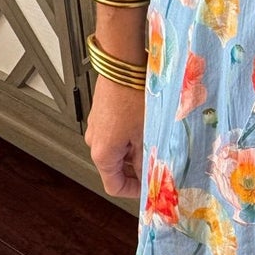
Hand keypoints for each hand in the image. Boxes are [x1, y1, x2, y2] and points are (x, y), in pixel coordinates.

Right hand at [85, 75, 147, 197]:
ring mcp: (97, 126)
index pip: (114, 186)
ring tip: (156, 141)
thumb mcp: (145, 134)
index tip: (151, 186)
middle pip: (117, 168)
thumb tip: (150, 174)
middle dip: (138, 168)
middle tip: (159, 163)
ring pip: (119, 149)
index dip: (134, 190)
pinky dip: (131, 135)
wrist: (122, 64)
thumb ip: (146, 159)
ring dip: (137, 150)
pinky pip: (117, 132)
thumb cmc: (132, 97)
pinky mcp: (103, 113)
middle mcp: (94, 141)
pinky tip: (148, 125)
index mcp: (102, 153)